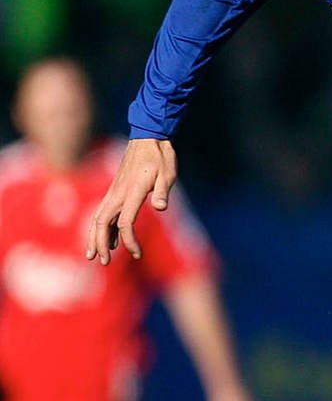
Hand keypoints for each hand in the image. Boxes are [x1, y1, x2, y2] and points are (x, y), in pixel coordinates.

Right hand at [86, 138, 176, 263]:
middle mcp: (118, 193)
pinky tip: (106, 239)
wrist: (148, 137)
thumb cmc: (161, 156)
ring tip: (94, 256)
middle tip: (103, 262)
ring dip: (94, 237)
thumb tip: (161, 207)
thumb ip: (163, 190)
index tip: (136, 253)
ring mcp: (113, 191)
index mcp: (132, 191)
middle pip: (101, 223)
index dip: (129, 240)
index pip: (125, 222)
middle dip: (100, 244)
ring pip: (97, 218)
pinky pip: (103, 212)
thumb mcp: (169, 172)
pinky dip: (100, 227)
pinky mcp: (114, 190)